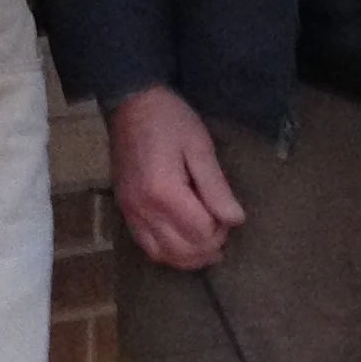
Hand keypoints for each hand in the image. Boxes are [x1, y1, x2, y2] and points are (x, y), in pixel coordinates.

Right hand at [109, 86, 244, 270]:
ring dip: (190, 257)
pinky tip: (183, 242)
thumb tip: (235, 220)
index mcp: (164, 191)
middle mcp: (144, 209)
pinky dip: (169, 252)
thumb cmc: (170, 119)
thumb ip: (216, 186)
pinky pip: (146, 247)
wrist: (131, 105)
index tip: (230, 212)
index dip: (222, 229)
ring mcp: (131, 213)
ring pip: (164, 255)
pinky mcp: (125, 212)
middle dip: (209, 247)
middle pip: (183, 251)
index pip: (201, 232)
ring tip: (208, 243)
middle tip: (223, 229)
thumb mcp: (200, 146)